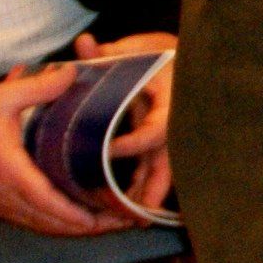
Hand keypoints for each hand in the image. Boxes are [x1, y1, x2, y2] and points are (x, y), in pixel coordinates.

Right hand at [0, 62, 117, 235]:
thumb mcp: (0, 96)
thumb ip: (40, 87)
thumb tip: (75, 73)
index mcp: (8, 170)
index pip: (48, 203)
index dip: (79, 215)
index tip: (107, 217)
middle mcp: (4, 195)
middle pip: (52, 224)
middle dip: (90, 227)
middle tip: (125, 221)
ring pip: (42, 228)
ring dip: (75, 230)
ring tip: (109, 223)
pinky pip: (31, 223)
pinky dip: (56, 225)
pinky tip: (76, 220)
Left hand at [75, 31, 175, 214]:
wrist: (177, 55)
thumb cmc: (154, 52)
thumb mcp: (134, 49)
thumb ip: (107, 53)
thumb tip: (85, 44)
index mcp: (170, 98)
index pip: (156, 129)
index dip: (135, 143)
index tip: (111, 151)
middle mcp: (174, 120)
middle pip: (166, 160)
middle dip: (154, 187)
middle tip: (139, 212)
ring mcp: (167, 132)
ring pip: (162, 167)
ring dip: (149, 192)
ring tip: (135, 218)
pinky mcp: (159, 139)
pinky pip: (154, 164)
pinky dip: (145, 184)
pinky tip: (133, 205)